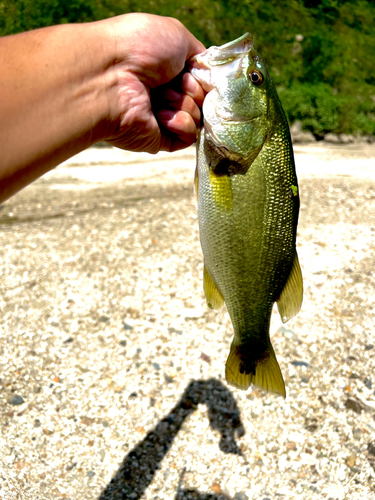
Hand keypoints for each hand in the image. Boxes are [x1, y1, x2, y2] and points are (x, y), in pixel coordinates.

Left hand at [100, 14, 205, 152]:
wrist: (110, 76)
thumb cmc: (139, 48)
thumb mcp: (176, 35)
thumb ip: (199, 54)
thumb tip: (209, 73)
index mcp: (165, 69)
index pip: (200, 79)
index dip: (202, 76)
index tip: (192, 69)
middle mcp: (162, 94)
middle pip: (201, 98)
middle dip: (193, 89)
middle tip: (173, 82)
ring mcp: (161, 118)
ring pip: (198, 117)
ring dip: (185, 104)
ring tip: (160, 96)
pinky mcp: (159, 140)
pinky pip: (189, 137)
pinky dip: (183, 124)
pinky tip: (164, 115)